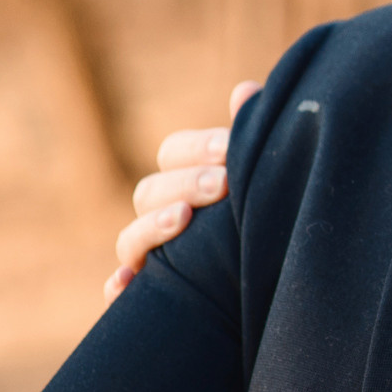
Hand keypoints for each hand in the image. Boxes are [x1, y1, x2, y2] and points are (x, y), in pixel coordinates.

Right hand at [103, 80, 262, 303]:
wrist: (273, 287)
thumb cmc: (267, 217)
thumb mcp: (264, 179)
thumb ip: (252, 136)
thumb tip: (245, 91)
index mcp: (188, 178)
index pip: (174, 152)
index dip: (197, 147)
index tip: (230, 149)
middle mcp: (163, 215)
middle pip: (150, 191)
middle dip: (184, 183)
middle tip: (223, 183)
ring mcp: (151, 258)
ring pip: (131, 238)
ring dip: (152, 227)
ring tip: (183, 219)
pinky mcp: (148, 300)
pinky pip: (120, 296)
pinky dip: (118, 288)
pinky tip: (127, 282)